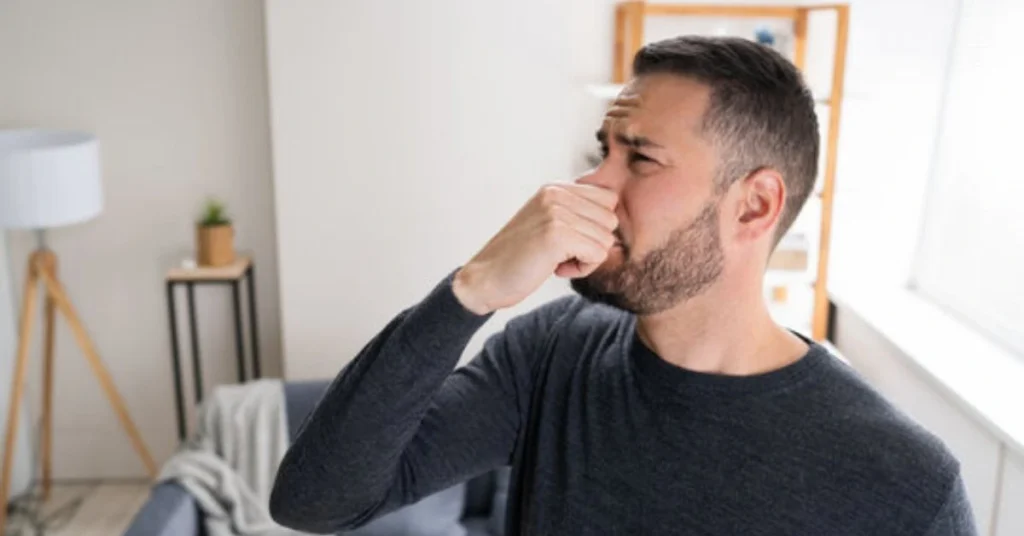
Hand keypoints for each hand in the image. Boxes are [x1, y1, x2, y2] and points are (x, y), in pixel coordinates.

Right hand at [453, 184, 618, 313]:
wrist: (483, 279)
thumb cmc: (518, 258)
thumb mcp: (547, 224)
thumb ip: (576, 214)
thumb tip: (618, 220)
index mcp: (555, 188)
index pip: (607, 199)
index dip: (595, 227)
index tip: (567, 241)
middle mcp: (556, 194)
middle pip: (610, 219)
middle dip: (592, 243)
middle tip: (561, 255)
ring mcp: (555, 212)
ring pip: (606, 239)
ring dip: (586, 258)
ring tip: (555, 261)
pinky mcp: (556, 234)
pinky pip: (597, 254)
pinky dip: (582, 269)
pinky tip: (556, 269)